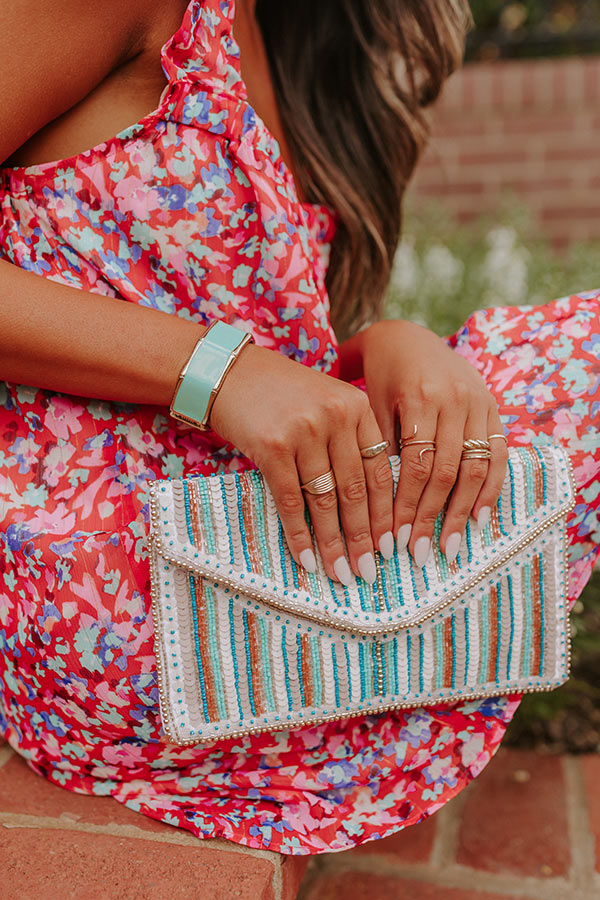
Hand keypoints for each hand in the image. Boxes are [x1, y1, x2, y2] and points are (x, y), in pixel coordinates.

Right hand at [209, 343, 394, 583]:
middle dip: (364, 537)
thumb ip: (348, 441)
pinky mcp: (272, 446)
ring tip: (341, 574)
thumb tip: (365, 508)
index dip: (386, 512)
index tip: (390, 546)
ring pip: (325, 500)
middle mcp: (335, 417)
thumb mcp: (324, 404)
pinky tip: (307, 559)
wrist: (227, 372)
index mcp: (356, 407)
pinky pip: (291, 501)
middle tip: (369, 573)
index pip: (379, 470)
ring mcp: (304, 431)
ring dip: (334, 543)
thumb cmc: (279, 394)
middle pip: (356, 490)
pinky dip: (300, 535)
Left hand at [359, 320, 507, 563]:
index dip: (407, 506)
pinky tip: (480, 519)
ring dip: (463, 513)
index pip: (417, 466)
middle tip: (418, 554)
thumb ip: (384, 448)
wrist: (408, 338)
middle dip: (432, 518)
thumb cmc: (381, 377)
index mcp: (422, 398)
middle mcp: (456, 401)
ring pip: (476, 468)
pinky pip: (499, 455)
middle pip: (447, 472)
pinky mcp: (493, 408)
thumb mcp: (374, 405)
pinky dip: (491, 490)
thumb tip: (382, 510)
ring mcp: (480, 404)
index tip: (394, 539)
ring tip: (451, 547)